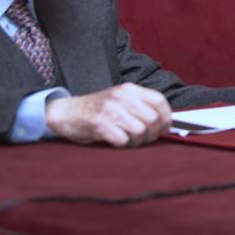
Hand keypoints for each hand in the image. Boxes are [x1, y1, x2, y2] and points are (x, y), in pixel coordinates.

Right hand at [45, 83, 170, 147]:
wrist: (67, 112)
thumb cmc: (98, 110)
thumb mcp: (120, 100)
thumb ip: (141, 106)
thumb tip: (166, 123)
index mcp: (129, 89)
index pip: (159, 100)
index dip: (166, 117)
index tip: (165, 128)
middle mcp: (121, 97)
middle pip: (152, 119)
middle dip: (153, 134)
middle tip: (145, 138)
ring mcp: (110, 110)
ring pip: (140, 131)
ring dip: (138, 141)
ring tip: (130, 140)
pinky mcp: (99, 124)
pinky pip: (123, 140)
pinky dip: (124, 145)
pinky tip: (117, 141)